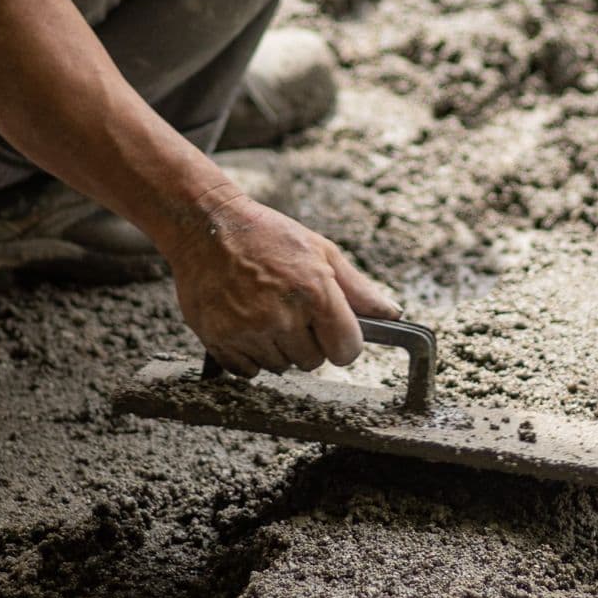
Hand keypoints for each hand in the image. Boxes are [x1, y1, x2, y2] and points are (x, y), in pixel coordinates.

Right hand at [169, 190, 399, 376]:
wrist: (205, 226)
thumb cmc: (267, 235)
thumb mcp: (320, 250)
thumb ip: (357, 288)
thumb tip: (391, 314)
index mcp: (314, 291)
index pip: (347, 350)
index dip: (343, 342)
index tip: (333, 332)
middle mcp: (282, 315)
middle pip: (313, 362)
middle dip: (307, 342)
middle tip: (291, 312)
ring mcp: (248, 330)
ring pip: (281, 367)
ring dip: (278, 348)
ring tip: (264, 312)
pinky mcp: (219, 339)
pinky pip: (248, 371)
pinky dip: (249, 355)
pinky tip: (244, 324)